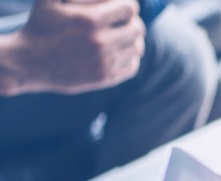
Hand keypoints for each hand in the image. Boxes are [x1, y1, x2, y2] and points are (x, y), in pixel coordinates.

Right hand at [0, 0, 145, 95]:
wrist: (29, 62)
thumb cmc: (40, 27)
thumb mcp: (49, 0)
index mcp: (90, 20)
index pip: (129, 8)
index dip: (129, 5)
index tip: (125, 7)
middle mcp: (100, 41)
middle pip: (137, 28)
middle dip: (132, 22)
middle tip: (125, 22)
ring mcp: (104, 61)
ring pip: (137, 48)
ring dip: (134, 40)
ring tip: (124, 36)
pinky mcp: (105, 78)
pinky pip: (132, 66)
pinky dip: (131, 58)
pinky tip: (121, 52)